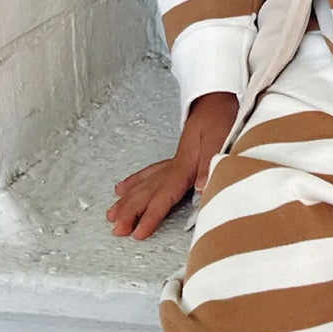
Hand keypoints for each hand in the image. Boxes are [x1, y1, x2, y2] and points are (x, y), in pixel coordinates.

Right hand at [105, 90, 239, 239]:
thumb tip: (199, 190)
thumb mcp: (221, 138)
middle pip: (149, 191)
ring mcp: (174, 161)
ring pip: (146, 182)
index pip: (165, 195)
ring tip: (112, 213)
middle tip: (116, 229)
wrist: (217, 99)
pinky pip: (151, 172)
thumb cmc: (220, 117)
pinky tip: (123, 188)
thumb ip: (209, 164)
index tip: (138, 232)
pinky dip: (137, 180)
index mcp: (185, 164)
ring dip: (129, 199)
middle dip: (131, 211)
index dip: (151, 214)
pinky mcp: (178, 158)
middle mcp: (175, 164)